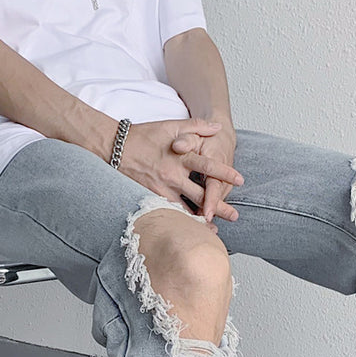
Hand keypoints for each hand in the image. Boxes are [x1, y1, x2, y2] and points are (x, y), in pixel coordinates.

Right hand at [117, 118, 243, 231]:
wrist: (115, 146)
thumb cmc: (144, 135)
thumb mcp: (171, 125)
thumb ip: (197, 126)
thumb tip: (217, 127)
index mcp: (180, 156)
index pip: (208, 166)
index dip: (225, 173)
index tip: (240, 180)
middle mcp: (172, 175)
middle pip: (200, 194)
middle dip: (219, 207)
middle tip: (235, 216)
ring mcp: (160, 188)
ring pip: (184, 209)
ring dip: (199, 220)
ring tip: (213, 231)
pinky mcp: (149, 196)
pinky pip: (168, 212)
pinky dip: (179, 221)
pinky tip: (187, 230)